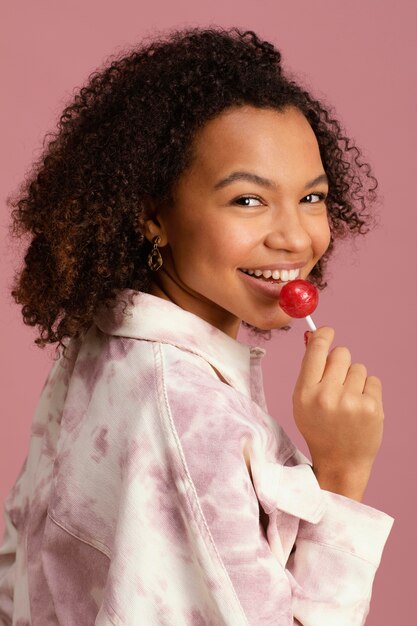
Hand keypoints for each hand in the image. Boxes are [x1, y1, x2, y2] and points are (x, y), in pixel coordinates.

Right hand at [292, 326, 383, 498]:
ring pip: (358, 367)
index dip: (323, 335)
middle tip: (337, 381)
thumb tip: (315, 337)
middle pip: (341, 353)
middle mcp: (327, 395)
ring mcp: (351, 402)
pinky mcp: (372, 407)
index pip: (317, 350)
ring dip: (354, 379)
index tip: (327, 331)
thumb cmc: (319, 428)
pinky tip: (360, 408)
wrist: (340, 462)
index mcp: (305, 392)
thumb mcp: (302, 401)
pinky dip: (368, 390)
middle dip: (340, 362)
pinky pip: (373, 380)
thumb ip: (309, 370)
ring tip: (348, 401)